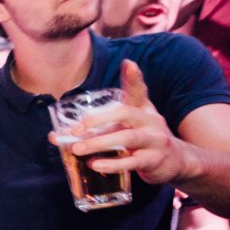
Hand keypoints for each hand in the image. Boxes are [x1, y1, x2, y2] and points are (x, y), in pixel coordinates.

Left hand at [58, 60, 183, 183]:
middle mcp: (150, 121)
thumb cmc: (142, 140)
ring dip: (99, 143)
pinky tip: (95, 165)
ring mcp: (154, 140)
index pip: (138, 91)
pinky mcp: (153, 160)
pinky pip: (132, 162)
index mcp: (142, 109)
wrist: (176, 161)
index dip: (134, 78)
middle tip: (76, 130)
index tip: (128, 64)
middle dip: (98, 119)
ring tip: (77, 149)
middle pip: (126, 113)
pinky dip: (112, 164)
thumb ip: (94, 129)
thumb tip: (53, 136)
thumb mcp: (125, 127)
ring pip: (127, 138)